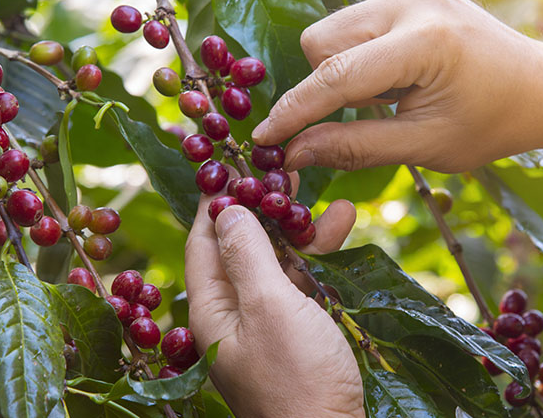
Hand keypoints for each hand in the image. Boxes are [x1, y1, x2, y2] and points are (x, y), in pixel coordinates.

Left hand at [185, 193, 362, 416]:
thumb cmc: (298, 377)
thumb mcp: (270, 306)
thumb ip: (247, 254)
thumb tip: (224, 209)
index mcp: (212, 309)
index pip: (203, 242)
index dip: (214, 201)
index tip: (228, 164)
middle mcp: (233, 313)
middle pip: (239, 247)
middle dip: (259, 208)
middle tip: (278, 171)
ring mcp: (266, 323)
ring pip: (273, 261)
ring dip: (293, 227)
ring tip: (312, 191)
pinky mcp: (296, 332)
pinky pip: (299, 283)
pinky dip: (316, 255)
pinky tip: (339, 225)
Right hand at [252, 0, 542, 178]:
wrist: (541, 85)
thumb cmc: (490, 123)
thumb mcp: (424, 146)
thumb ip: (354, 147)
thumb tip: (293, 154)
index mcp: (425, 41)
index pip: (337, 76)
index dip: (295, 111)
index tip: (264, 140)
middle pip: (321, 43)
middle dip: (326, 87)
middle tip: (369, 115)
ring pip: (332, 31)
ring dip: (345, 71)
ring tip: (393, 94)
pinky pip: (352, 23)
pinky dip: (361, 55)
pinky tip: (399, 72)